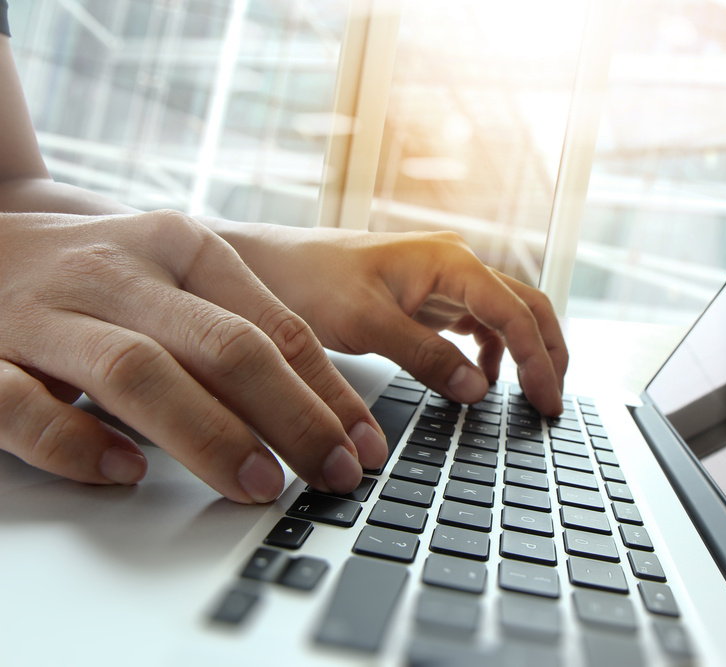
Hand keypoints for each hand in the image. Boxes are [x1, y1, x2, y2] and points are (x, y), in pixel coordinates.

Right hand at [0, 210, 387, 501]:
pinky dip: (77, 443)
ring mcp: (46, 312)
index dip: (327, 392)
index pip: (274, 326)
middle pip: (223, 346)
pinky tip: (124, 472)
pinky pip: (26, 406)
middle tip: (331, 475)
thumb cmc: (95, 275)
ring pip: (138, 372)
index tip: (363, 447)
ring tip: (257, 485)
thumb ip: (236, 328)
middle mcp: (120, 271)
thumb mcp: (173, 277)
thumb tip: (324, 410)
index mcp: (179, 247)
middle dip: (291, 417)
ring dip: (207, 435)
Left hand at [224, 227, 568, 415]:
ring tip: (531, 396)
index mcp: (449, 261)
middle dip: (548, 353)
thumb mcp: (365, 323)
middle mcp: (455, 265)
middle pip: (526, 307)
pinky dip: (492, 353)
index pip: (515, 313)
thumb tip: (478, 389)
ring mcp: (445, 281)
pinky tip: (483, 380)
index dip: (539, 360)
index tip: (547, 401)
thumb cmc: (308, 280)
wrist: (269, 266)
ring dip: (526, 353)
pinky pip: (478, 324)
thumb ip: (424, 356)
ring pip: (507, 315)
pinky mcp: (429, 298)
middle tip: (552, 402)